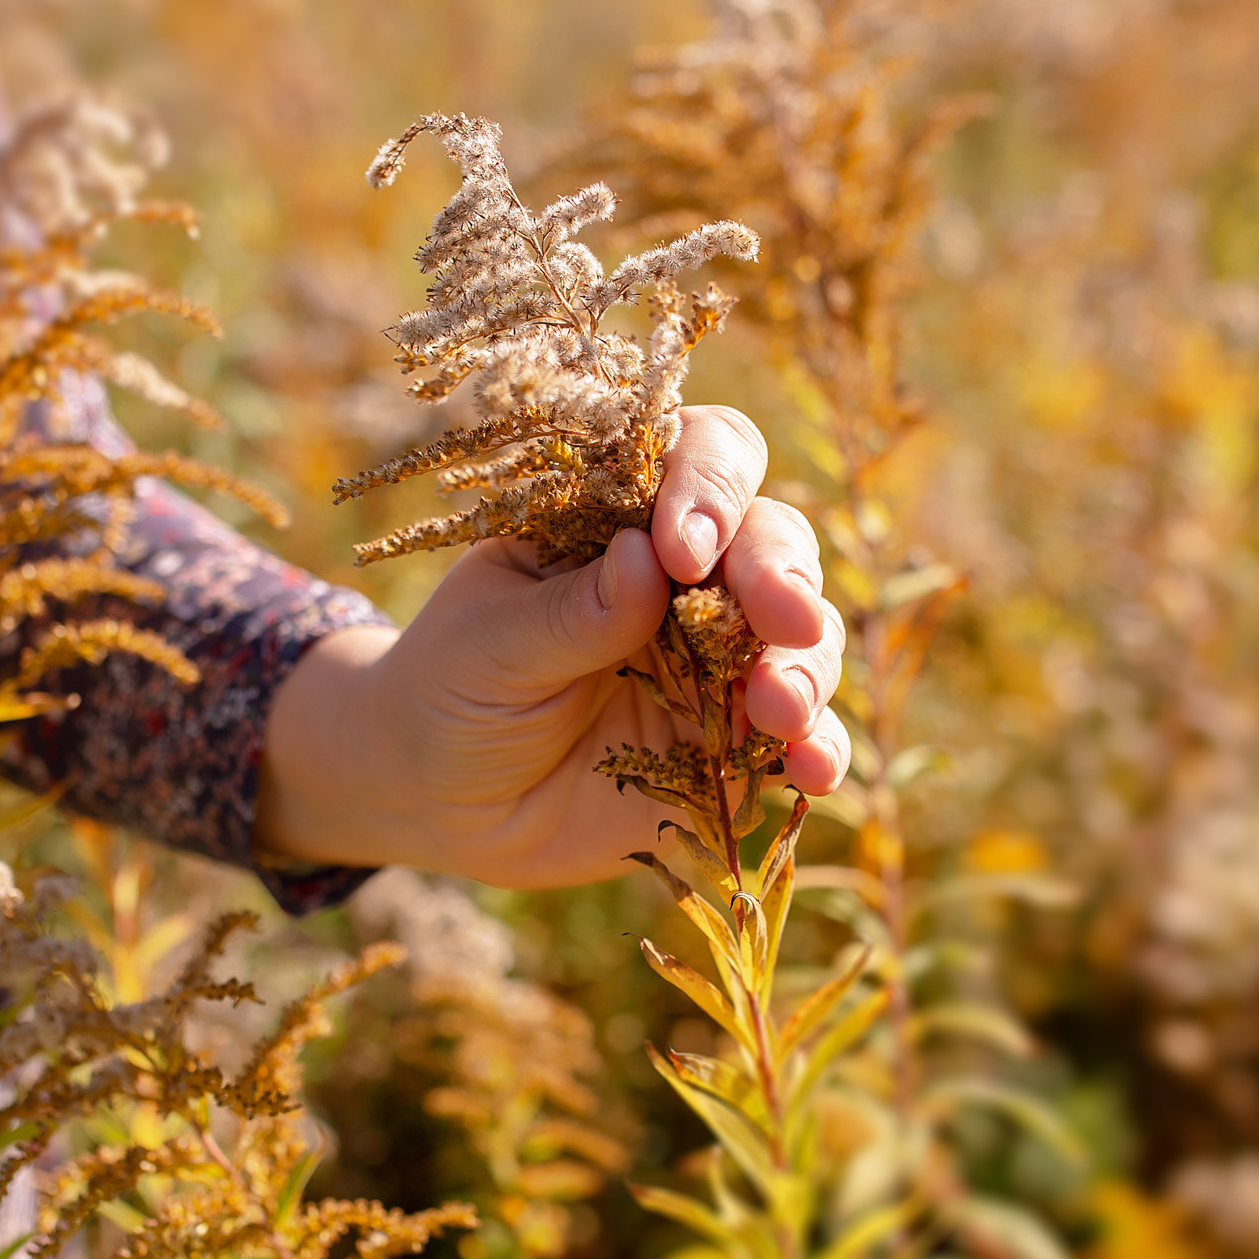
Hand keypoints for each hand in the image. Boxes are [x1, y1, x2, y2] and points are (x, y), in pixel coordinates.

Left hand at [257, 406, 849, 887]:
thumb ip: (568, 612)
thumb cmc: (453, 690)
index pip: (697, 458)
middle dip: (783, 577)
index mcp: (621, 517)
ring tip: (779, 710)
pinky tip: (811, 771)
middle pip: (773, 541)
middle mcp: (688, 578)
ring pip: (803, 638)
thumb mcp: (489, 646)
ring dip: (808, 668)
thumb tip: (644, 556)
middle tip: (781, 621)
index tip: (683, 552)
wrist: (440, 800)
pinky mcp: (735, 742)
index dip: (708, 489)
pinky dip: (818, 749)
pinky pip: (799, 738)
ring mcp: (719, 660)